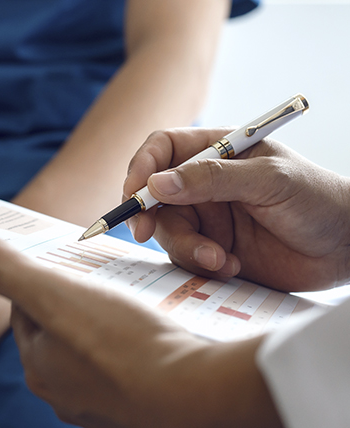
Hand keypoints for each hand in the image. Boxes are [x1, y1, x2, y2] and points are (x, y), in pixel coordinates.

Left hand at [0, 227, 281, 427]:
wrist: (196, 395)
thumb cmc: (122, 342)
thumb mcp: (54, 292)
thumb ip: (4, 267)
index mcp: (38, 365)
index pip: (26, 309)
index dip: (41, 277)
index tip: (63, 261)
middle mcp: (64, 391)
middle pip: (60, 328)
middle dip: (74, 298)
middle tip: (100, 276)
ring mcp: (103, 402)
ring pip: (94, 345)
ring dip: (105, 319)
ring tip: (128, 299)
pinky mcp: (137, 404)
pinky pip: (125, 361)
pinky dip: (132, 342)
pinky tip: (150, 329)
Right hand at [124, 128, 349, 291]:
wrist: (347, 249)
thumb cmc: (317, 199)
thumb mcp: (268, 180)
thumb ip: (212, 179)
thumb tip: (156, 184)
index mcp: (217, 152)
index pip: (162, 149)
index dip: (141, 168)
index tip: (134, 195)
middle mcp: (205, 184)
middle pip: (155, 195)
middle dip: (151, 216)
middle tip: (147, 234)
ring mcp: (208, 217)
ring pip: (168, 230)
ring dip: (186, 246)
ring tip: (219, 258)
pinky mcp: (213, 248)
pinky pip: (186, 257)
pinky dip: (201, 264)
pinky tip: (230, 266)